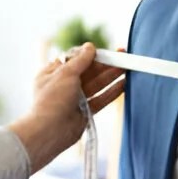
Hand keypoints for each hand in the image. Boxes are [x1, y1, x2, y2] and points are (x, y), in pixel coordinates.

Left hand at [9, 43, 124, 173]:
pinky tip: (124, 84)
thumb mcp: (65, 73)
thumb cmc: (52, 101)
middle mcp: (64, 85)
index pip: (75, 59)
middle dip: (105, 64)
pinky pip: (100, 99)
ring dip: (111, 75)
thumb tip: (90, 46)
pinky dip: (112, 92)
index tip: (104, 51)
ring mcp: (75, 99)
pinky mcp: (85, 112)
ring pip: (96, 84)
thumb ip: (81, 60)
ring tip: (128, 67)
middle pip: (88, 71)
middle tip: (122, 57)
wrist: (49, 132)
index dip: (90, 54)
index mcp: (53, 73)